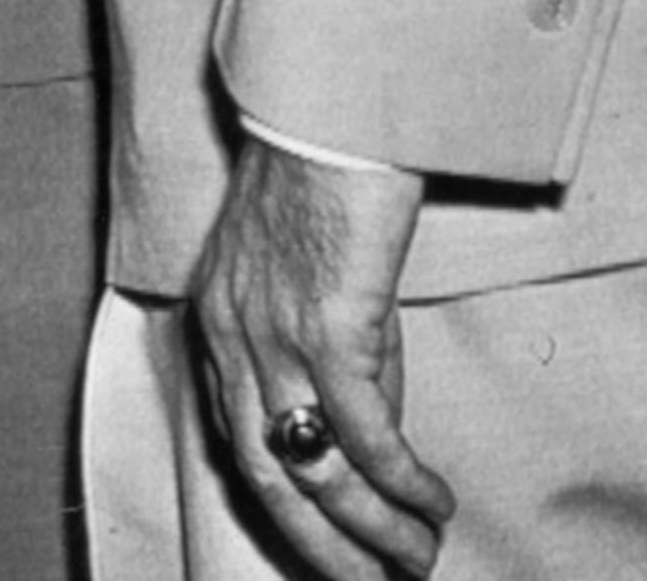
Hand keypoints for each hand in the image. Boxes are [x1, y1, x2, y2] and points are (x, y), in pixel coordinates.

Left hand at [189, 143, 449, 579]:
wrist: (325, 110)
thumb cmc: (319, 180)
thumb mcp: (303, 278)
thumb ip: (322, 348)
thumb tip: (361, 427)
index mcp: (215, 320)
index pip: (236, 439)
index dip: (281, 507)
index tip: (323, 548)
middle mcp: (230, 334)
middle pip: (267, 473)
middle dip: (321, 543)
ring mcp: (270, 331)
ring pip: (315, 466)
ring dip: (372, 527)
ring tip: (418, 560)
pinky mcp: (324, 321)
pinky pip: (361, 428)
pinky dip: (398, 479)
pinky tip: (430, 502)